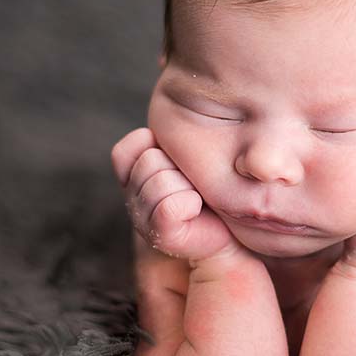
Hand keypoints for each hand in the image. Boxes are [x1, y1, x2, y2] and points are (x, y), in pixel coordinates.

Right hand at [111, 128, 239, 261]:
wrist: (232, 226)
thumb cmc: (211, 185)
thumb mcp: (189, 152)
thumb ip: (173, 137)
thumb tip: (163, 120)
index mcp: (131, 176)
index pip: (124, 151)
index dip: (153, 146)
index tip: (176, 160)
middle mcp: (131, 198)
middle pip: (149, 160)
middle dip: (179, 166)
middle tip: (194, 182)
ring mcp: (141, 219)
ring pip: (161, 181)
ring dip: (188, 186)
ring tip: (197, 196)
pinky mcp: (161, 235)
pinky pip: (169, 207)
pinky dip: (189, 204)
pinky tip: (196, 209)